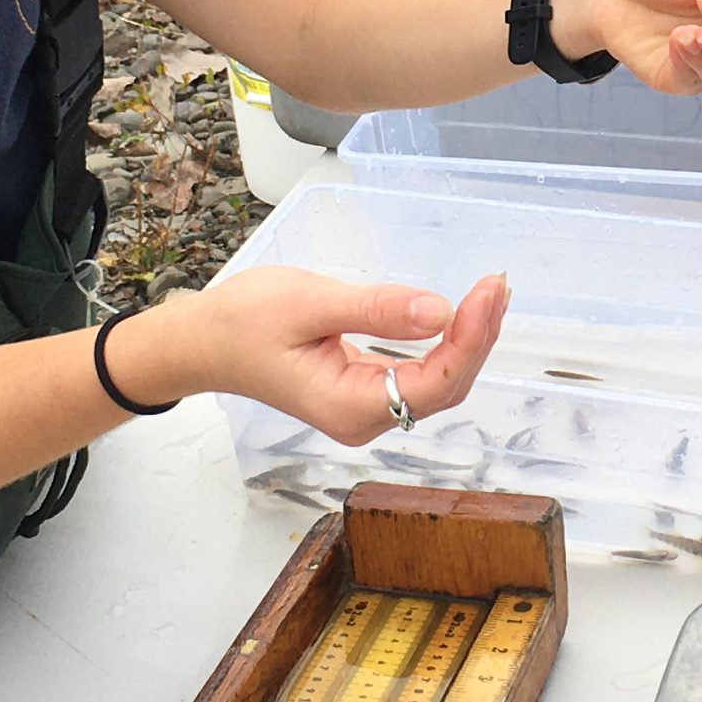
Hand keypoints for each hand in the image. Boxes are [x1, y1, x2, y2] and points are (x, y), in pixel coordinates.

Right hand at [148, 266, 509, 445]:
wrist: (202, 342)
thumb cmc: (242, 322)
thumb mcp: (308, 304)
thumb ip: (374, 309)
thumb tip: (439, 311)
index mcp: (348, 407)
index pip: (433, 383)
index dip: (469, 339)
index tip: (488, 292)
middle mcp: (364, 418)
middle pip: (444, 386)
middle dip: (477, 336)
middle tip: (499, 283)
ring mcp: (365, 408)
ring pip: (437, 382)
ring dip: (468, 339)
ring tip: (491, 293)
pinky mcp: (364, 390)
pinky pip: (420, 373)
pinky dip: (446, 342)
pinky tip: (464, 313)